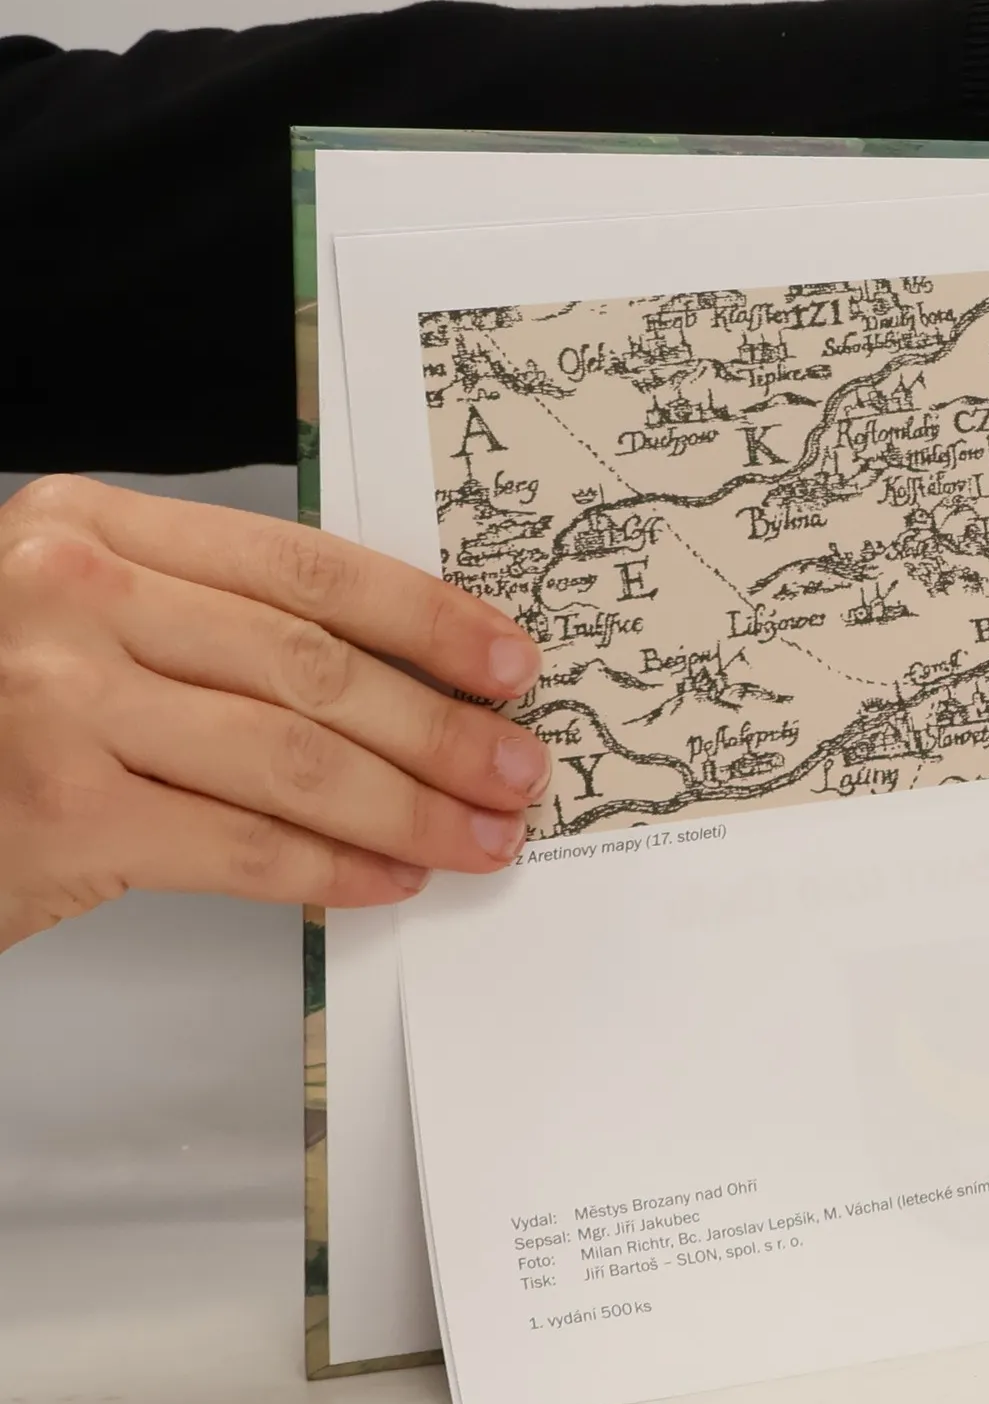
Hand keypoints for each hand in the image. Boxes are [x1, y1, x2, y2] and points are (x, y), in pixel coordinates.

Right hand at [0, 476, 550, 953]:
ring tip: (479, 833)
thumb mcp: (81, 615)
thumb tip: (396, 680)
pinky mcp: (55, 815)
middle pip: (314, 665)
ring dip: (409, 806)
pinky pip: (235, 846)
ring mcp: (56, 704)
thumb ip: (208, 622)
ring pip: (291, 757)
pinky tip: (386, 877)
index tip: (508, 661)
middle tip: (518, 767)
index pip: (308, 568)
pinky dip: (328, 868)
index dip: (428, 620)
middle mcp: (71, 596)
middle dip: (440, 728)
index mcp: (95, 527)